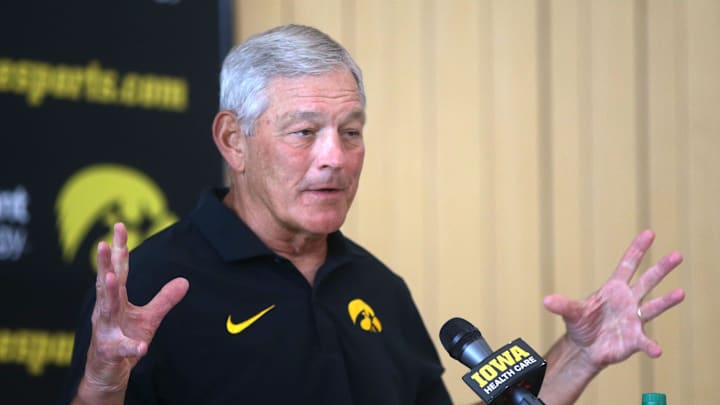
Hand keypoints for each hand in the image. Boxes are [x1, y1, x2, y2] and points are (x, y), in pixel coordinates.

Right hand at [77, 223, 188, 400]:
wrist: (108, 371)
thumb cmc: (124, 339)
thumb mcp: (149, 318)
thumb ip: (164, 299)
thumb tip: (185, 281)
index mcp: (116, 299)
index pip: (119, 270)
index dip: (120, 248)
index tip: (119, 225)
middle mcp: (106, 311)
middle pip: (106, 283)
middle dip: (105, 263)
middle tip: (104, 243)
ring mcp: (106, 331)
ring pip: (106, 309)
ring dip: (109, 293)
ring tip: (112, 277)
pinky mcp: (110, 352)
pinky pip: (121, 348)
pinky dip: (130, 346)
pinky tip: (141, 346)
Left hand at [543, 229, 684, 368]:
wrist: (586, 348)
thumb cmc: (582, 324)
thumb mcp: (571, 313)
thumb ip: (562, 306)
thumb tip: (546, 301)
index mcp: (613, 289)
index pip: (627, 265)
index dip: (637, 249)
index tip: (649, 232)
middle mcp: (629, 300)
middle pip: (647, 281)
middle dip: (661, 268)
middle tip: (677, 255)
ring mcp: (635, 319)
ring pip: (654, 306)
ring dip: (667, 300)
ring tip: (680, 293)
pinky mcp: (635, 340)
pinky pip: (646, 342)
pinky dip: (651, 346)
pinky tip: (657, 350)